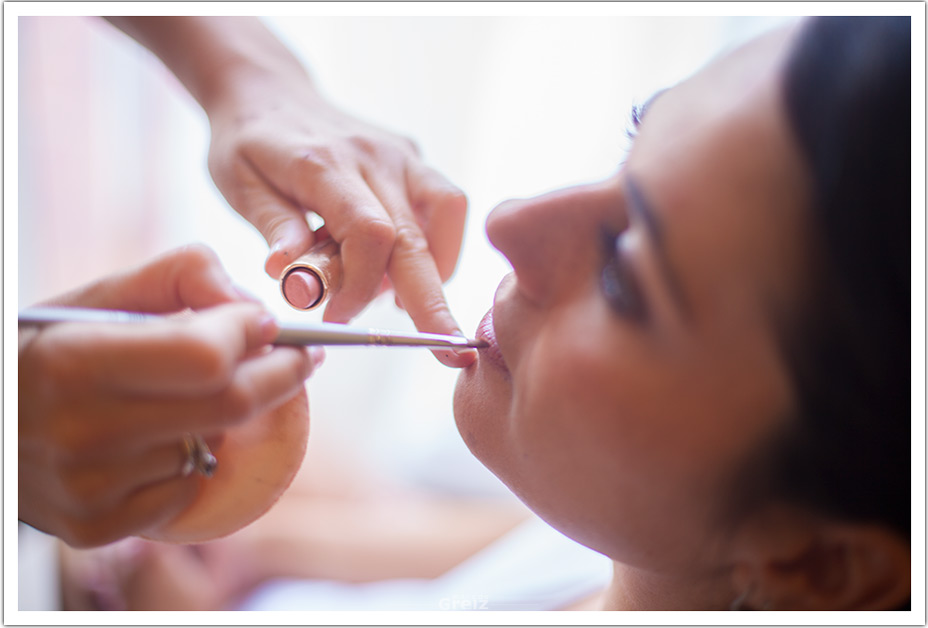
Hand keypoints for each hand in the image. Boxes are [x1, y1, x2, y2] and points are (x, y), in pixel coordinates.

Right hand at [18, 245, 319, 546]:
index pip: (205, 356)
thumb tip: (255, 307)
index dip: (249, 333)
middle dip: (283, 373)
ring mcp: (89, 489)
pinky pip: (185, 488)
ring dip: (223, 416)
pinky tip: (162, 439)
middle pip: (230, 406)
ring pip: (210, 445)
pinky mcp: (95, 527)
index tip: (268, 321)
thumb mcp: (97, 298)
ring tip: (193, 395)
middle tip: (303, 356)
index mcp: (75, 362)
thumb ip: (179, 277)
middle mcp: (80, 432)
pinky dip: (192, 459)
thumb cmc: (52, 350)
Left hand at [205, 74, 472, 366]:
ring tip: (409, 305)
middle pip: (416, 237)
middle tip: (450, 354)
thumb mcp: (238, 183)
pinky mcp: (412, 156)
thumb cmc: (246, 143)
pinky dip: (440, 244)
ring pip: (443, 217)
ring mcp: (399, 153)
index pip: (370, 235)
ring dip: (437, 270)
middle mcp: (371, 156)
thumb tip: (288, 272)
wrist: (267, 90)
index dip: (362, 287)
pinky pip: (445, 203)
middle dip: (433, 303)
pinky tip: (411, 268)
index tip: (336, 318)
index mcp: (323, 164)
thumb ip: (272, 225)